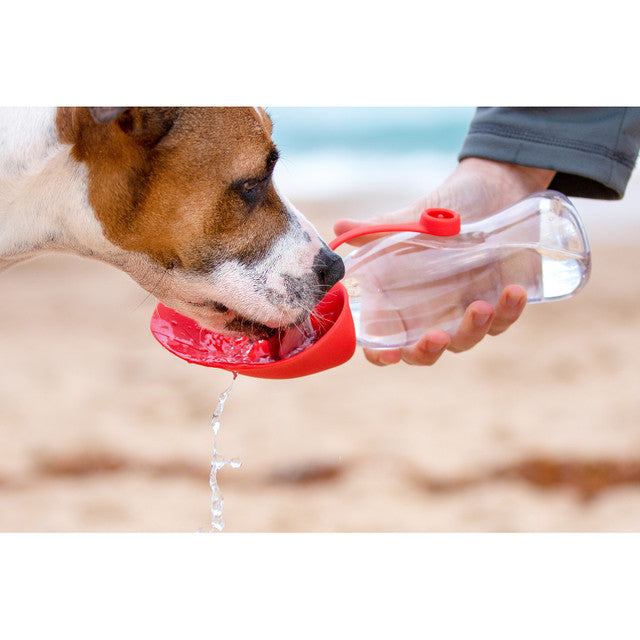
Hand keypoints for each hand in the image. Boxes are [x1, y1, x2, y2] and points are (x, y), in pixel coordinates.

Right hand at [333, 157, 555, 365]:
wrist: (496, 190)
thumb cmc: (446, 207)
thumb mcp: (410, 218)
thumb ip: (376, 230)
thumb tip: (338, 229)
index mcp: (398, 296)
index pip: (382, 337)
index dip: (381, 353)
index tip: (389, 356)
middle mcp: (428, 310)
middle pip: (421, 351)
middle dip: (427, 352)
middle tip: (436, 337)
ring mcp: (462, 311)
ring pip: (463, 340)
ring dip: (472, 330)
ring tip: (483, 305)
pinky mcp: (497, 305)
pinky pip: (502, 322)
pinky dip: (508, 313)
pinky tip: (512, 292)